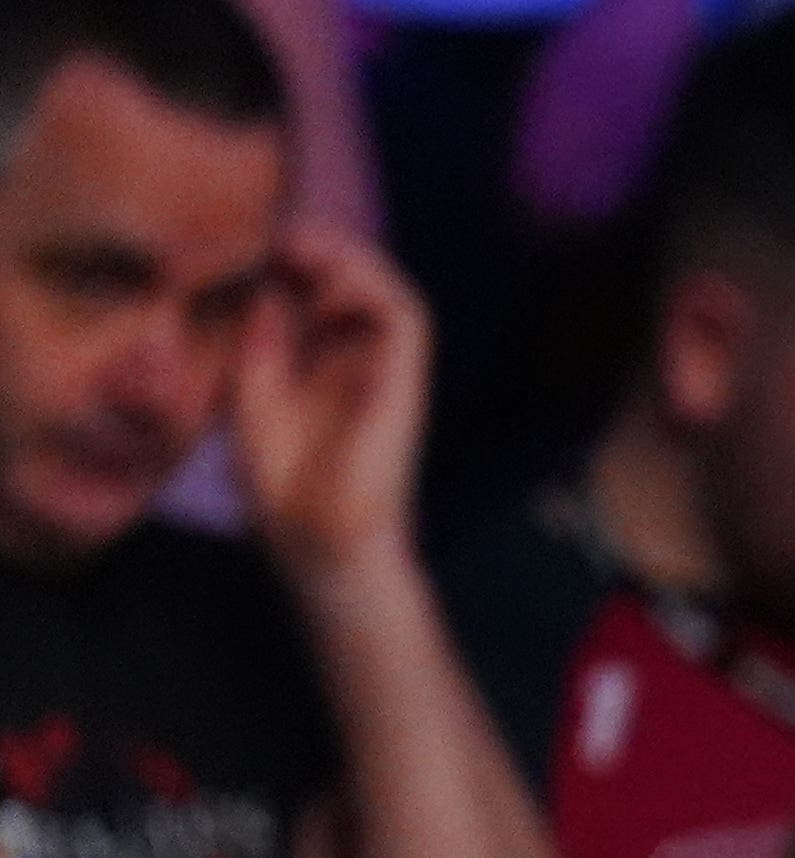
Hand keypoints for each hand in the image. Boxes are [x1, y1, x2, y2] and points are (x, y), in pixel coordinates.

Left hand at [230, 229, 433, 593]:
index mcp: (326, 368)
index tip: (254, 249)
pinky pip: (407, 320)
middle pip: (365, 282)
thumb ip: (259, 345)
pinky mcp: (406, 385)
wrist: (318, 543)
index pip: (325, 293)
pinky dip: (370, 291)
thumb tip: (267, 290)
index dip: (297, 259)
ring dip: (352, 261)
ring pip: (394, 290)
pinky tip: (325, 293)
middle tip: (280, 239)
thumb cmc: (283, 491)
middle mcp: (364, 364)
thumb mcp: (249, 400)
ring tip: (305, 255)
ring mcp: (389, 373)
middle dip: (325, 248)